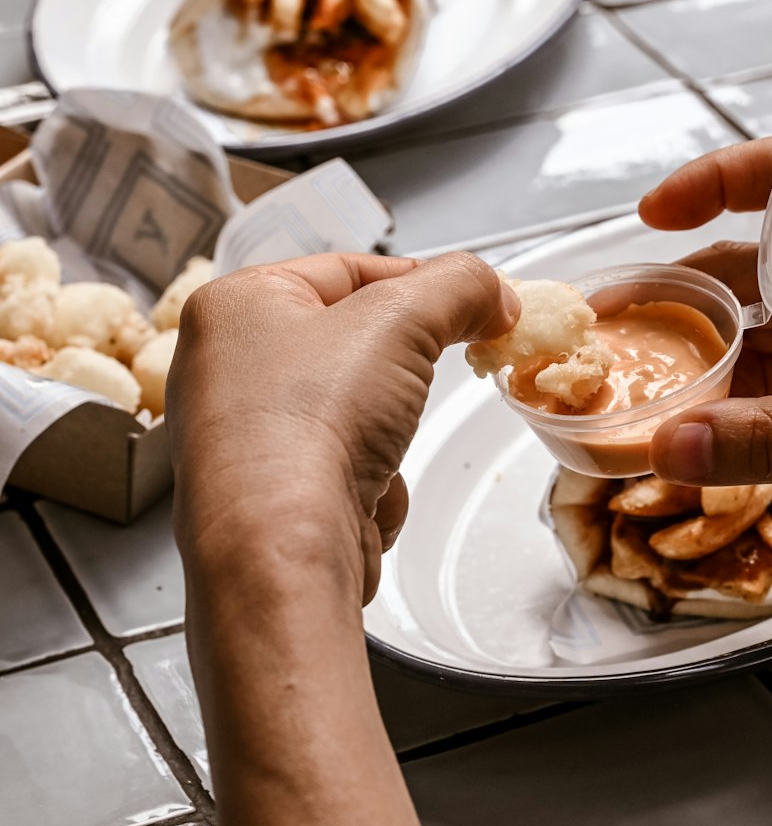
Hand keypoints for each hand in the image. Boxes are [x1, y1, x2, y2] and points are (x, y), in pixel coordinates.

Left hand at [166, 251, 517, 602]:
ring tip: (374, 449)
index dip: (419, 283)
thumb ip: (459, 287)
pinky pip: (344, 469)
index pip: (349, 269)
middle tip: (425, 375)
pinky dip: (371, 486)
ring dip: (388, 434)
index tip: (474, 302)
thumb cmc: (310, 426)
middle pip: (353, 344)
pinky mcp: (268, 499)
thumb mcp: (403, 320)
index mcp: (235, 305)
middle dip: (400, 372)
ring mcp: (242, 438)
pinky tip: (360, 500)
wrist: (282, 556)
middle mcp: (223, 367)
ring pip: (355, 412)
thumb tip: (494, 293)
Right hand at [639, 138, 771, 561]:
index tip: (654, 212)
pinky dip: (730, 406)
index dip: (717, 180)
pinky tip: (688, 430)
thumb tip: (668, 442)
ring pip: (758, 333)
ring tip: (635, 381)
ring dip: (701, 357)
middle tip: (614, 324)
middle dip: (681, 291)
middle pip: (752, 265)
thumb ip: (771, 441)